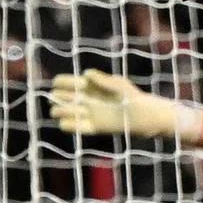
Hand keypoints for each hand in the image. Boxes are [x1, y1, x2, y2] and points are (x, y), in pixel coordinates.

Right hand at [49, 69, 202, 142]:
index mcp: (90, 86)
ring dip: (60, 112)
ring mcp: (89, 113)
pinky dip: (68, 126)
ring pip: (66, 112)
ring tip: (63, 111)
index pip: (67, 82)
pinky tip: (67, 123)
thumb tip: (85, 74)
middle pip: (62, 97)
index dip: (61, 82)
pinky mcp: (94, 128)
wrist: (145, 117)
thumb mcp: (119, 85)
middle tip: (62, 99)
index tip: (62, 84)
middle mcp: (87, 99)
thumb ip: (103, 80)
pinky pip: (76, 127)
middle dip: (57, 98)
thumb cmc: (133, 97)